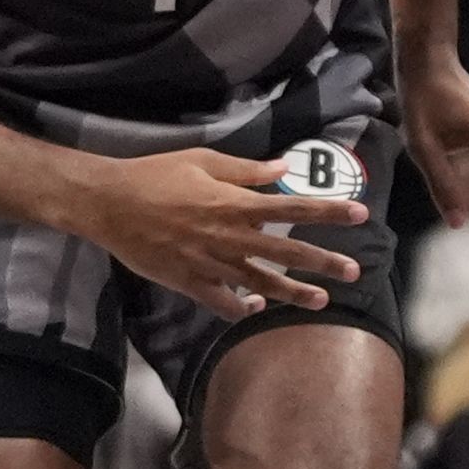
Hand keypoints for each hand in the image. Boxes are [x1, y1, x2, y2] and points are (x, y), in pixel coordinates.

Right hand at [79, 147, 366, 318]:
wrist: (108, 203)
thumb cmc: (154, 175)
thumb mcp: (202, 160)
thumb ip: (246, 169)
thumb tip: (283, 168)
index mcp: (234, 203)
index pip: (293, 207)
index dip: (329, 211)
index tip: (360, 214)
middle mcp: (228, 236)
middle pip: (286, 252)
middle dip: (324, 261)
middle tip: (355, 271)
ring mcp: (209, 263)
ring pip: (260, 283)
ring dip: (292, 293)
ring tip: (321, 301)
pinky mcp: (188, 281)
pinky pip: (222, 302)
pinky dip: (241, 307)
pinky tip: (255, 307)